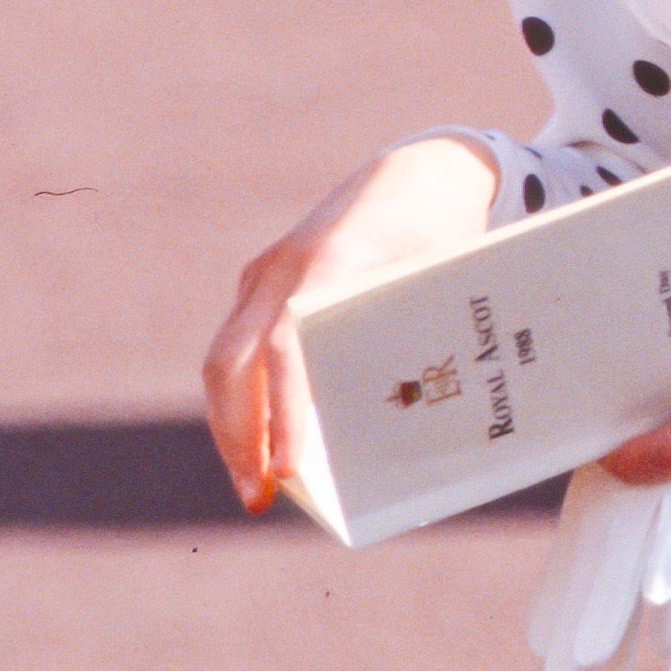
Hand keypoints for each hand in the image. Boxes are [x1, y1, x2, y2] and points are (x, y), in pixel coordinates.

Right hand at [203, 135, 500, 513]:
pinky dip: (241, 402)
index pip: (286, 348)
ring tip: (257, 487)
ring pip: (224, 360)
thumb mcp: (445, 279)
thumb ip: (427, 341)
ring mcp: (265, 275)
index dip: (284, 412)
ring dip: (232, 426)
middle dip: (239, 435)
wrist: (421, 173)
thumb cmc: (443, 231)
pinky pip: (236, 351)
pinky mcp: (263, 287)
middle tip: (261, 497)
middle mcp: (282, 268)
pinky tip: (260, 448)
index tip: (289, 468)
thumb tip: (414, 437)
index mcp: (329, 261)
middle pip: (233, 362)